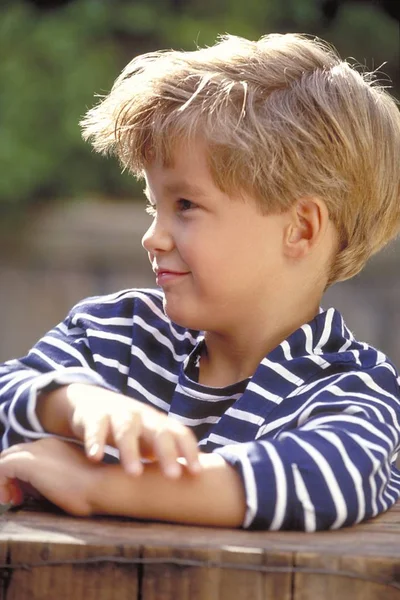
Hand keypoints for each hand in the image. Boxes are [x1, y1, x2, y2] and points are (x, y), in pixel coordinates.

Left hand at [0, 438, 102, 515]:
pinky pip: (1, 468)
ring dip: (3, 480)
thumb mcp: (71, 481)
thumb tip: (32, 490)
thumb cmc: (94, 491)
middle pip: (12, 453)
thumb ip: (52, 479)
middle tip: (13, 497)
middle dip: (8, 475)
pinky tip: (11, 499)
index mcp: (56, 446)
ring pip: (4, 459)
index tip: (24, 494)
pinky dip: (0, 484)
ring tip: (11, 499)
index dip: (20, 474)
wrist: (102, 486)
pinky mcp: (29, 462)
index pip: (26, 454)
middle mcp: (44, 444)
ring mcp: (37, 451)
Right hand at [66, 384, 200, 478]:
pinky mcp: (95, 416)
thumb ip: (167, 455)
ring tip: (134, 474)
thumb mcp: (149, 439)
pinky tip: (96, 457)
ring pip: (127, 430)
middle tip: (173, 476)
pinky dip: (96, 441)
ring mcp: (119, 414)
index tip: (197, 473)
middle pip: (158, 431)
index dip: (190, 451)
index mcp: (159, 424)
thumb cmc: (130, 430)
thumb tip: (195, 482)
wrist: (91, 403)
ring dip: (131, 451)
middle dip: (167, 453)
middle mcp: (142, 417)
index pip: (180, 434)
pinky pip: (96, 427)